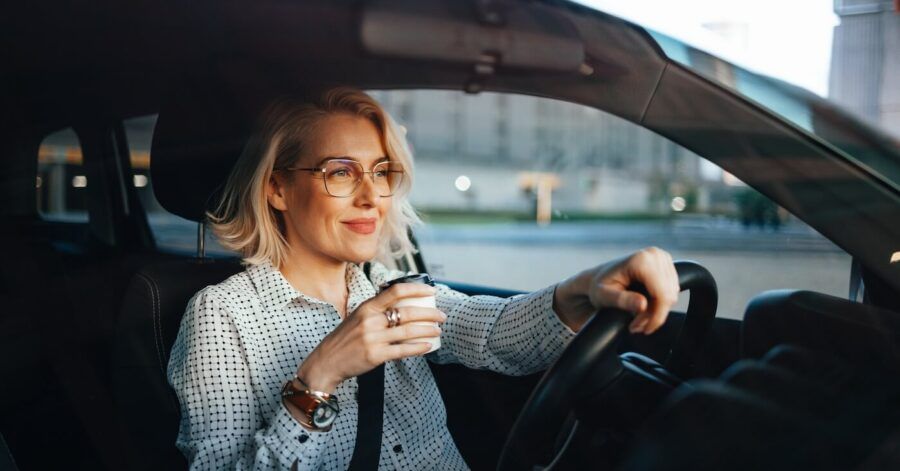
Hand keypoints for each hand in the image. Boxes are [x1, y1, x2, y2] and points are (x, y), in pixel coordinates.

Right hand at [296, 283, 445, 393]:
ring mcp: (373, 338)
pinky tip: (427, 346)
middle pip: (408, 312)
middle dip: (430, 313)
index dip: (417, 289)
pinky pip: (403, 350)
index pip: (396, 291)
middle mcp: (370, 320)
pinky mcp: (375, 355)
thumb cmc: (345, 339)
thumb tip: (401, 304)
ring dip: (428, 330)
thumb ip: (376, 310)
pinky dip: (418, 348)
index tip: (431, 290)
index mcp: (367, 307)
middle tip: (441, 316)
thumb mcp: (357, 317)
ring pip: (409, 331)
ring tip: (438, 330)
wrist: (327, 361)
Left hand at [554, 247, 679, 334]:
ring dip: (656, 311)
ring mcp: (662, 258)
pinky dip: (659, 303)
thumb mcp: (604, 296)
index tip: (643, 328)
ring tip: (637, 317)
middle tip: (636, 325)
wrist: (599, 277)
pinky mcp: (666, 264)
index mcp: (641, 260)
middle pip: (668, 296)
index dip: (656, 316)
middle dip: (654, 315)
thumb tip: (642, 305)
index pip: (662, 294)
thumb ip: (623, 300)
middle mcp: (654, 255)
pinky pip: (671, 291)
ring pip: (671, 295)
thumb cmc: (599, 286)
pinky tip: (643, 307)